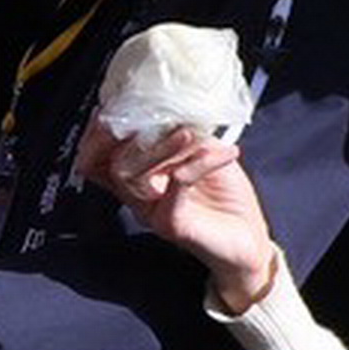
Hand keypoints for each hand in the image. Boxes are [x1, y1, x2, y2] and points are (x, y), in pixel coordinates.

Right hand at [84, 120, 281, 311]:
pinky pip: (175, 186)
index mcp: (140, 179)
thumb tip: (177, 109)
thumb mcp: (206, 154)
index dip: (99, 134)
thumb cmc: (227, 199)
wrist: (249, 240)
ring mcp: (151, 211)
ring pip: (132, 174)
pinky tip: (225, 153)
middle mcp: (139, 196)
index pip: (100, 158)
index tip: (116, 108)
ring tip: (188, 133)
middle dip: (132, 132)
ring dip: (161, 146)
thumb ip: (187, 133)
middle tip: (160, 115)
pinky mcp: (172, 223)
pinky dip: (199, 162)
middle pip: (113, 162)